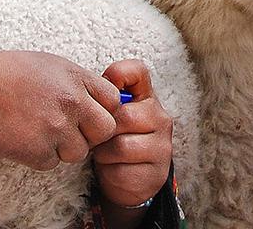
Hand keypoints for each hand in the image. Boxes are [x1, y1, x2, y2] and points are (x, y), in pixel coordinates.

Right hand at [0, 51, 119, 170]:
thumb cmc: (10, 73)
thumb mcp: (51, 64)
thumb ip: (79, 81)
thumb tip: (101, 98)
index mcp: (76, 78)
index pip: (113, 100)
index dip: (104, 108)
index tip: (90, 111)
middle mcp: (72, 103)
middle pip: (105, 129)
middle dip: (93, 132)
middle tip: (73, 128)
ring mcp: (56, 129)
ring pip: (80, 151)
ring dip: (65, 146)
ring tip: (44, 131)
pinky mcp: (39, 152)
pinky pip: (53, 162)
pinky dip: (42, 155)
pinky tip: (28, 138)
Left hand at [93, 59, 173, 216]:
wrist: (131, 181)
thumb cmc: (117, 142)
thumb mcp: (112, 117)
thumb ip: (105, 100)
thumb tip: (89, 88)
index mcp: (148, 98)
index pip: (137, 71)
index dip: (118, 73)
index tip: (105, 89)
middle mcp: (161, 119)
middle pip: (124, 116)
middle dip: (103, 131)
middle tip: (98, 138)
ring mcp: (162, 147)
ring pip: (121, 146)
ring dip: (104, 154)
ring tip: (105, 154)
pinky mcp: (156, 173)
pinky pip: (122, 172)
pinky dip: (111, 173)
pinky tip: (113, 169)